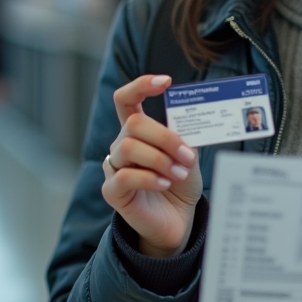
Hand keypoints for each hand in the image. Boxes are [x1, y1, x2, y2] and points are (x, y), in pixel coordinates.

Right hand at [100, 74, 201, 257]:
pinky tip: (165, 183)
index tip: (166, 81)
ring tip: (179, 173)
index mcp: (138, 131)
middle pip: (133, 123)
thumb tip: (190, 121)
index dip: (141, 85)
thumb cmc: (180, 183)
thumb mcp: (188, 156)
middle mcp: (121, 144)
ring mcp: (114, 167)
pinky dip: (149, 178)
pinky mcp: (112, 191)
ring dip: (160, 159)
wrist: (177, 220)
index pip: (126, 99)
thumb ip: (185, 137)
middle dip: (165, 137)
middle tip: (187, 156)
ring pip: (128, 147)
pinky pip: (124, 176)